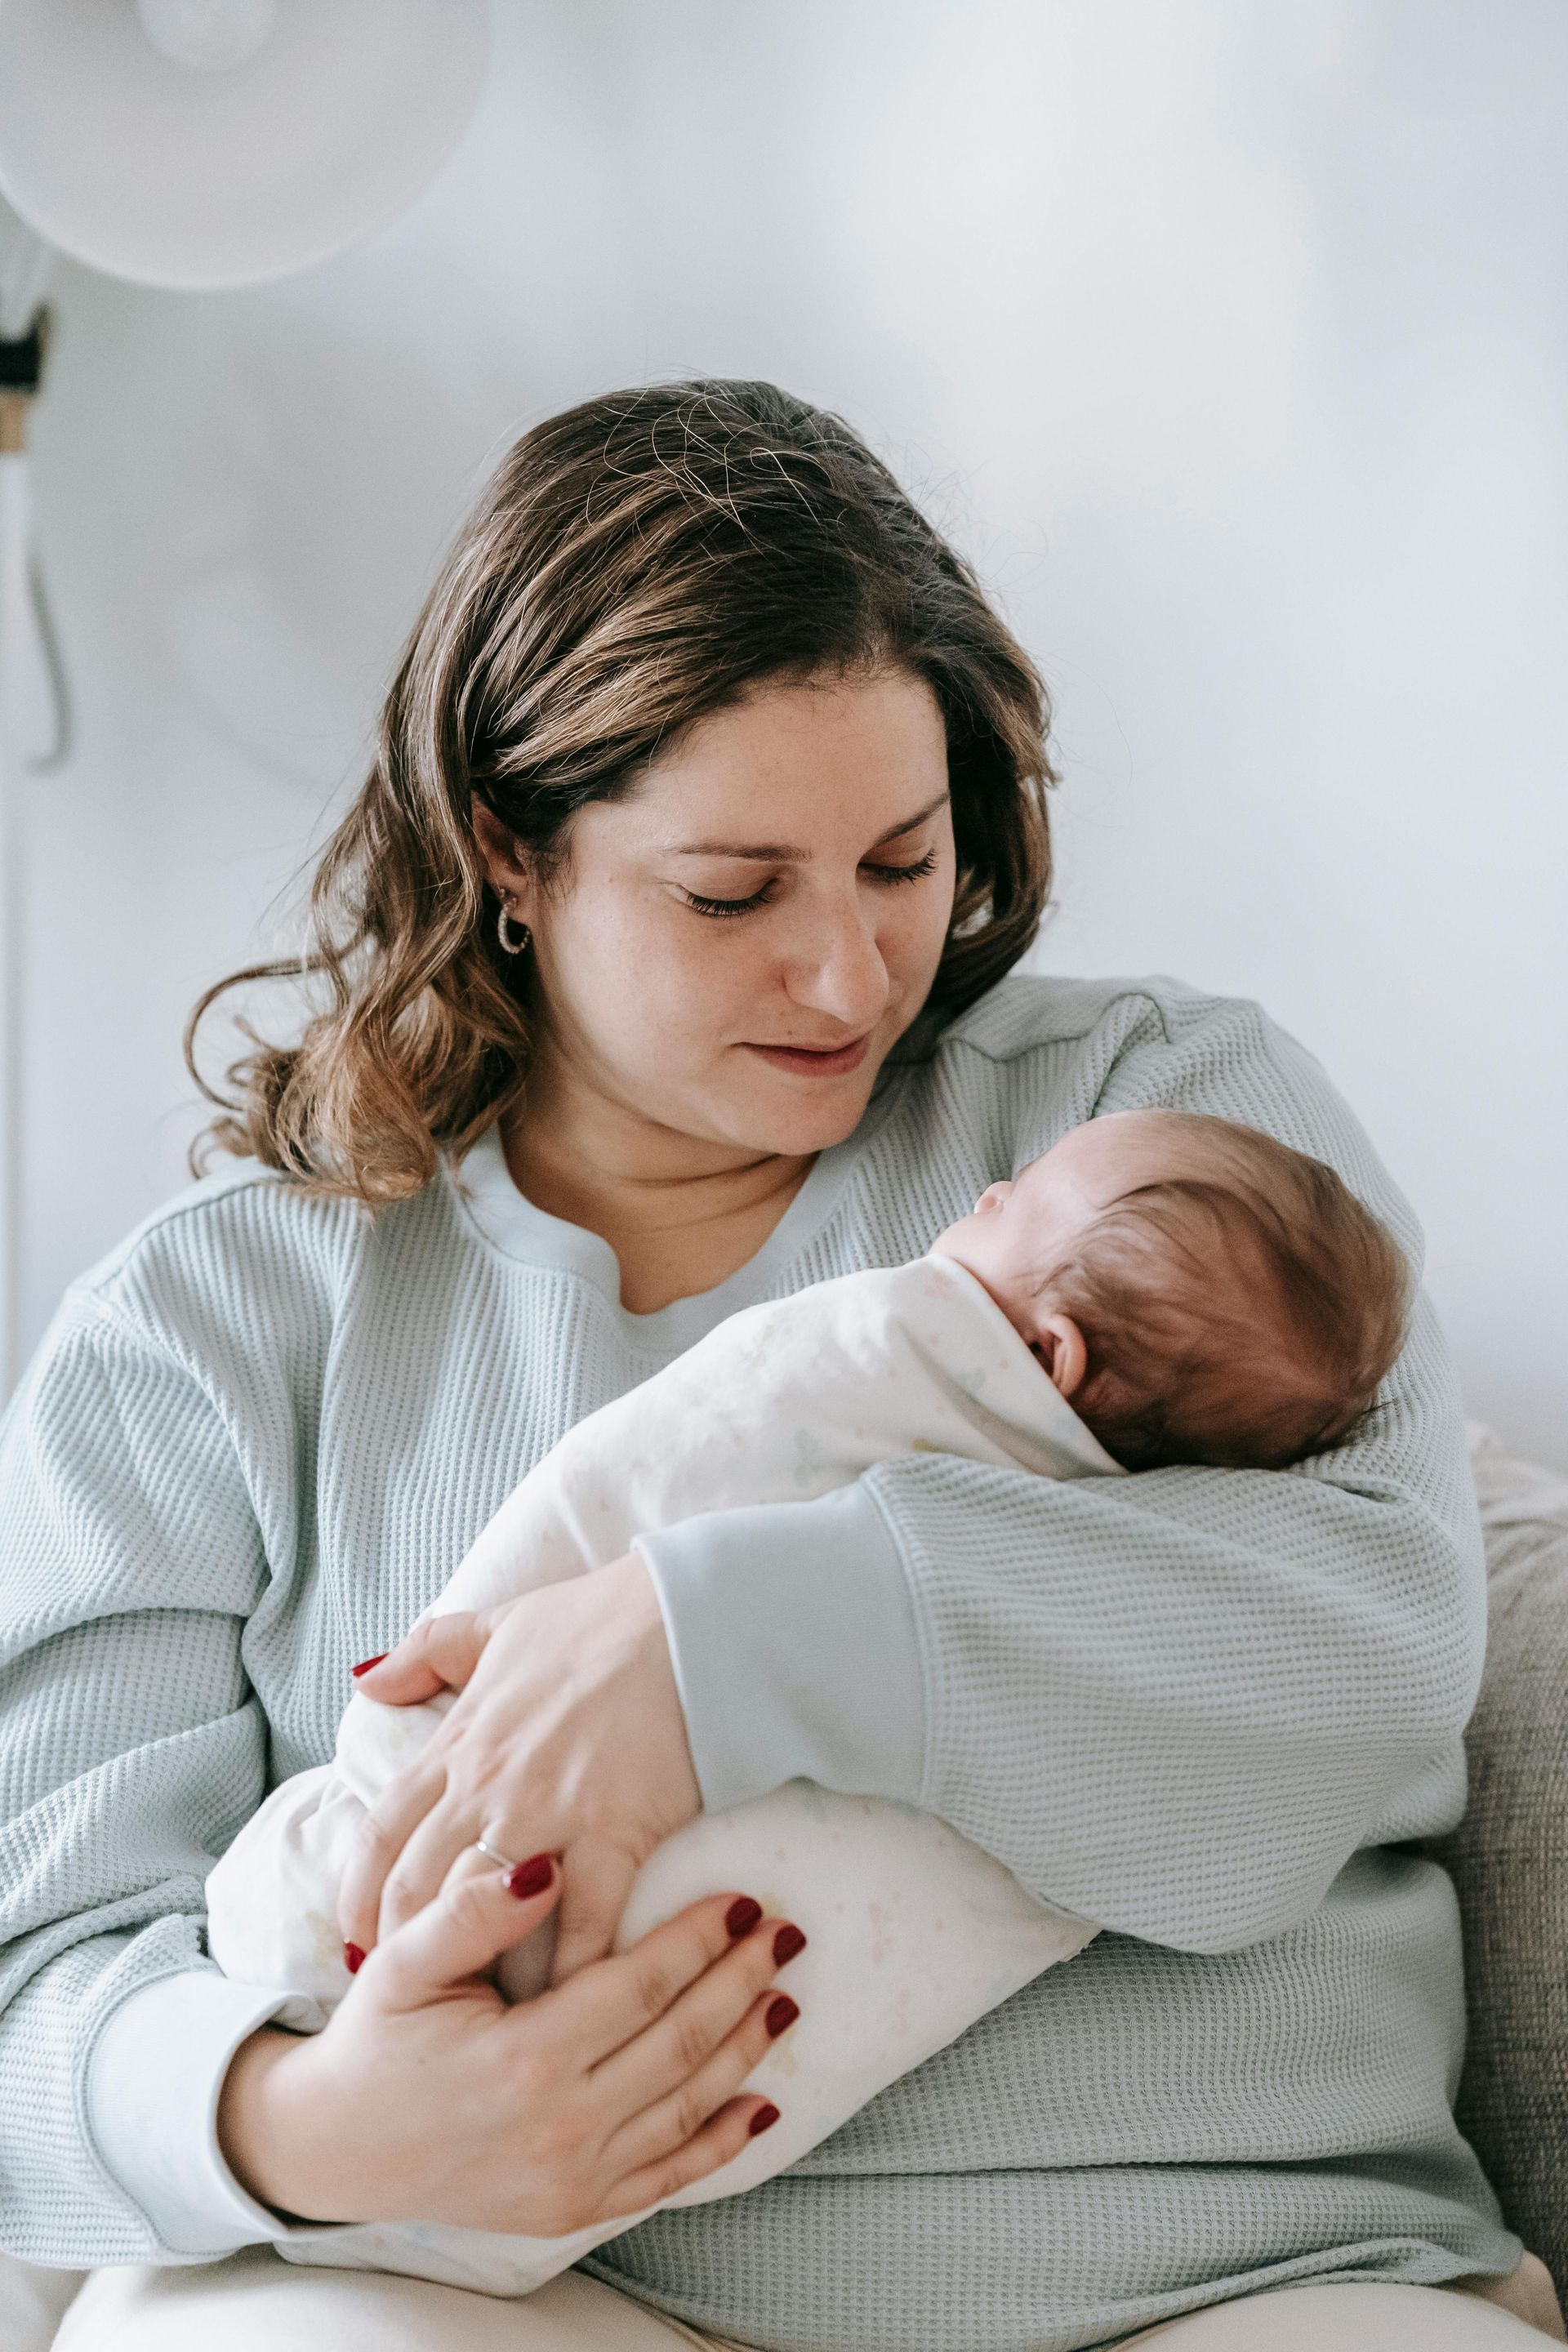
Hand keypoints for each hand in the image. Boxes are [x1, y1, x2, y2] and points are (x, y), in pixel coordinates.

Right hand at [221, 1844, 800, 2234]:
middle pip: (679, 2044)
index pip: (639, 1987)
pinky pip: (667, 2177)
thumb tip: (542, 1866)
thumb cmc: (377, 2039)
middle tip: (786, 1933)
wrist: (339, 2146)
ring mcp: (571, 2177)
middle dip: (740, 1982)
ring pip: (686, 2107)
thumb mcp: (403, 1962)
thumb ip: (470, 1912)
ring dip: (745, 2050)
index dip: (697, 1939)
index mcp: (522, 2058)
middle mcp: (557, 2126)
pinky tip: (764, 2106)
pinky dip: (722, 2142)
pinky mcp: (573, 2209)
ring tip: (786, 1996)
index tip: (741, 1897)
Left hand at [338, 1553, 701, 1982]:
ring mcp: (548, 1815)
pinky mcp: (613, 1835)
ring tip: (470, 2011)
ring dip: (470, 1967)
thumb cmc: (598, 1620)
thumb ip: (429, 1651)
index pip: (381, 1833)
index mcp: (459, 1742)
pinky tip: (563, 2007)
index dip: (357, 1894)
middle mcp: (488, 1787)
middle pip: (415, 1887)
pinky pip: (580, 1925)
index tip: (357, 1936)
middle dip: (397, 1944)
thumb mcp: (498, 1623)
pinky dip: (568, 1975)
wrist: (688, 1624)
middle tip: (404, 1987)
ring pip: (480, 1912)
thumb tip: (368, 1676)